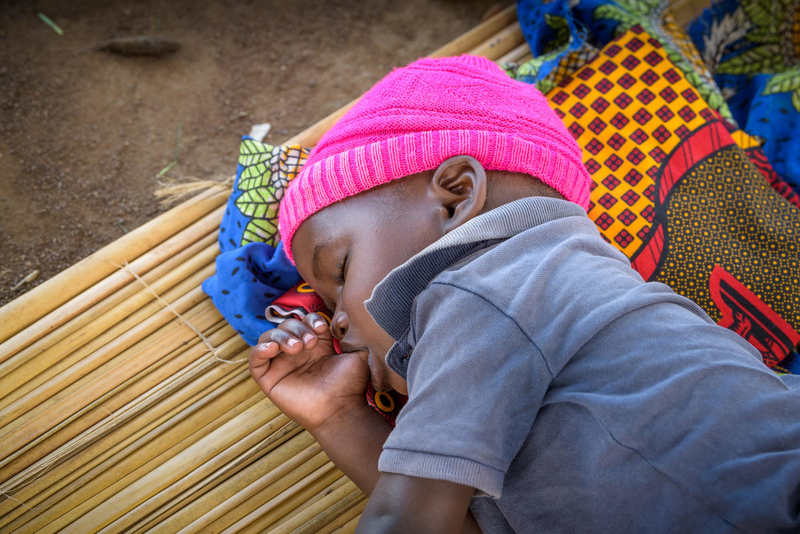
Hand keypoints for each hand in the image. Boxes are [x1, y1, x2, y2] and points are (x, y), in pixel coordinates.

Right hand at [249, 312, 370, 431]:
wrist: (340, 409)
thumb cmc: (350, 385)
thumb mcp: (357, 355)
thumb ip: (353, 336)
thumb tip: (345, 320)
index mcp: (316, 346)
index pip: (304, 321)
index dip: (310, 319)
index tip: (321, 328)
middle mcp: (297, 354)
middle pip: (286, 326)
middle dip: (297, 328)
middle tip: (310, 342)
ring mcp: (281, 366)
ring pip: (268, 338)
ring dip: (281, 336)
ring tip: (297, 347)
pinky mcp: (268, 379)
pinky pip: (254, 360)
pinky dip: (259, 349)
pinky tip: (272, 348)